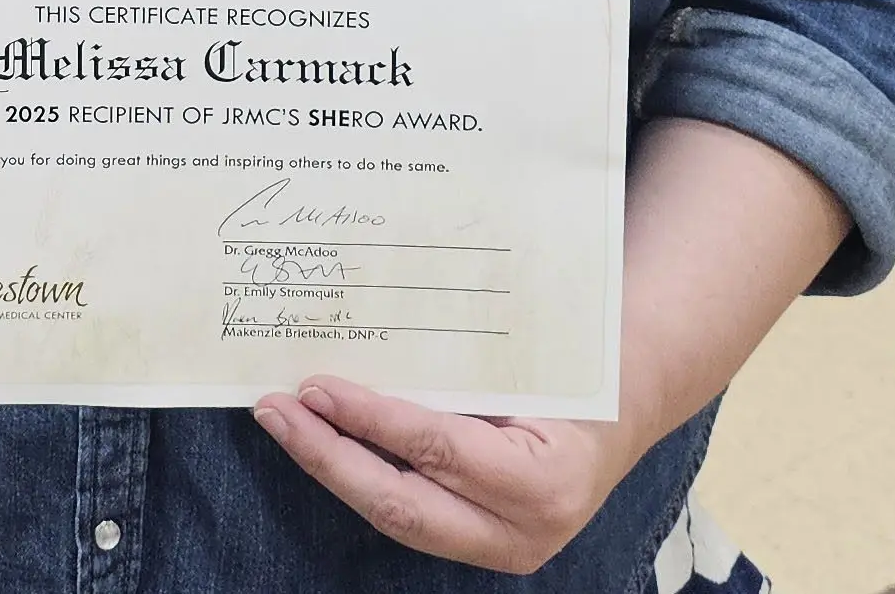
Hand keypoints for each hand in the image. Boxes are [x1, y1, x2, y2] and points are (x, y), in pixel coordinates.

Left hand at [255, 378, 627, 572]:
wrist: (619, 420)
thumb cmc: (575, 378)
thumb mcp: (531, 368)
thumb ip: (462, 373)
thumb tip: (364, 345)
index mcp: (545, 480)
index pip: (437, 449)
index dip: (369, 419)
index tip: (316, 386)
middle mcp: (523, 530)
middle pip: (402, 503)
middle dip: (328, 457)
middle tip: (276, 410)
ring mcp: (501, 550)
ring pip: (396, 519)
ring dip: (334, 469)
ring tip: (286, 423)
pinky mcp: (479, 549)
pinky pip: (408, 516)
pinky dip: (362, 478)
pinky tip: (326, 444)